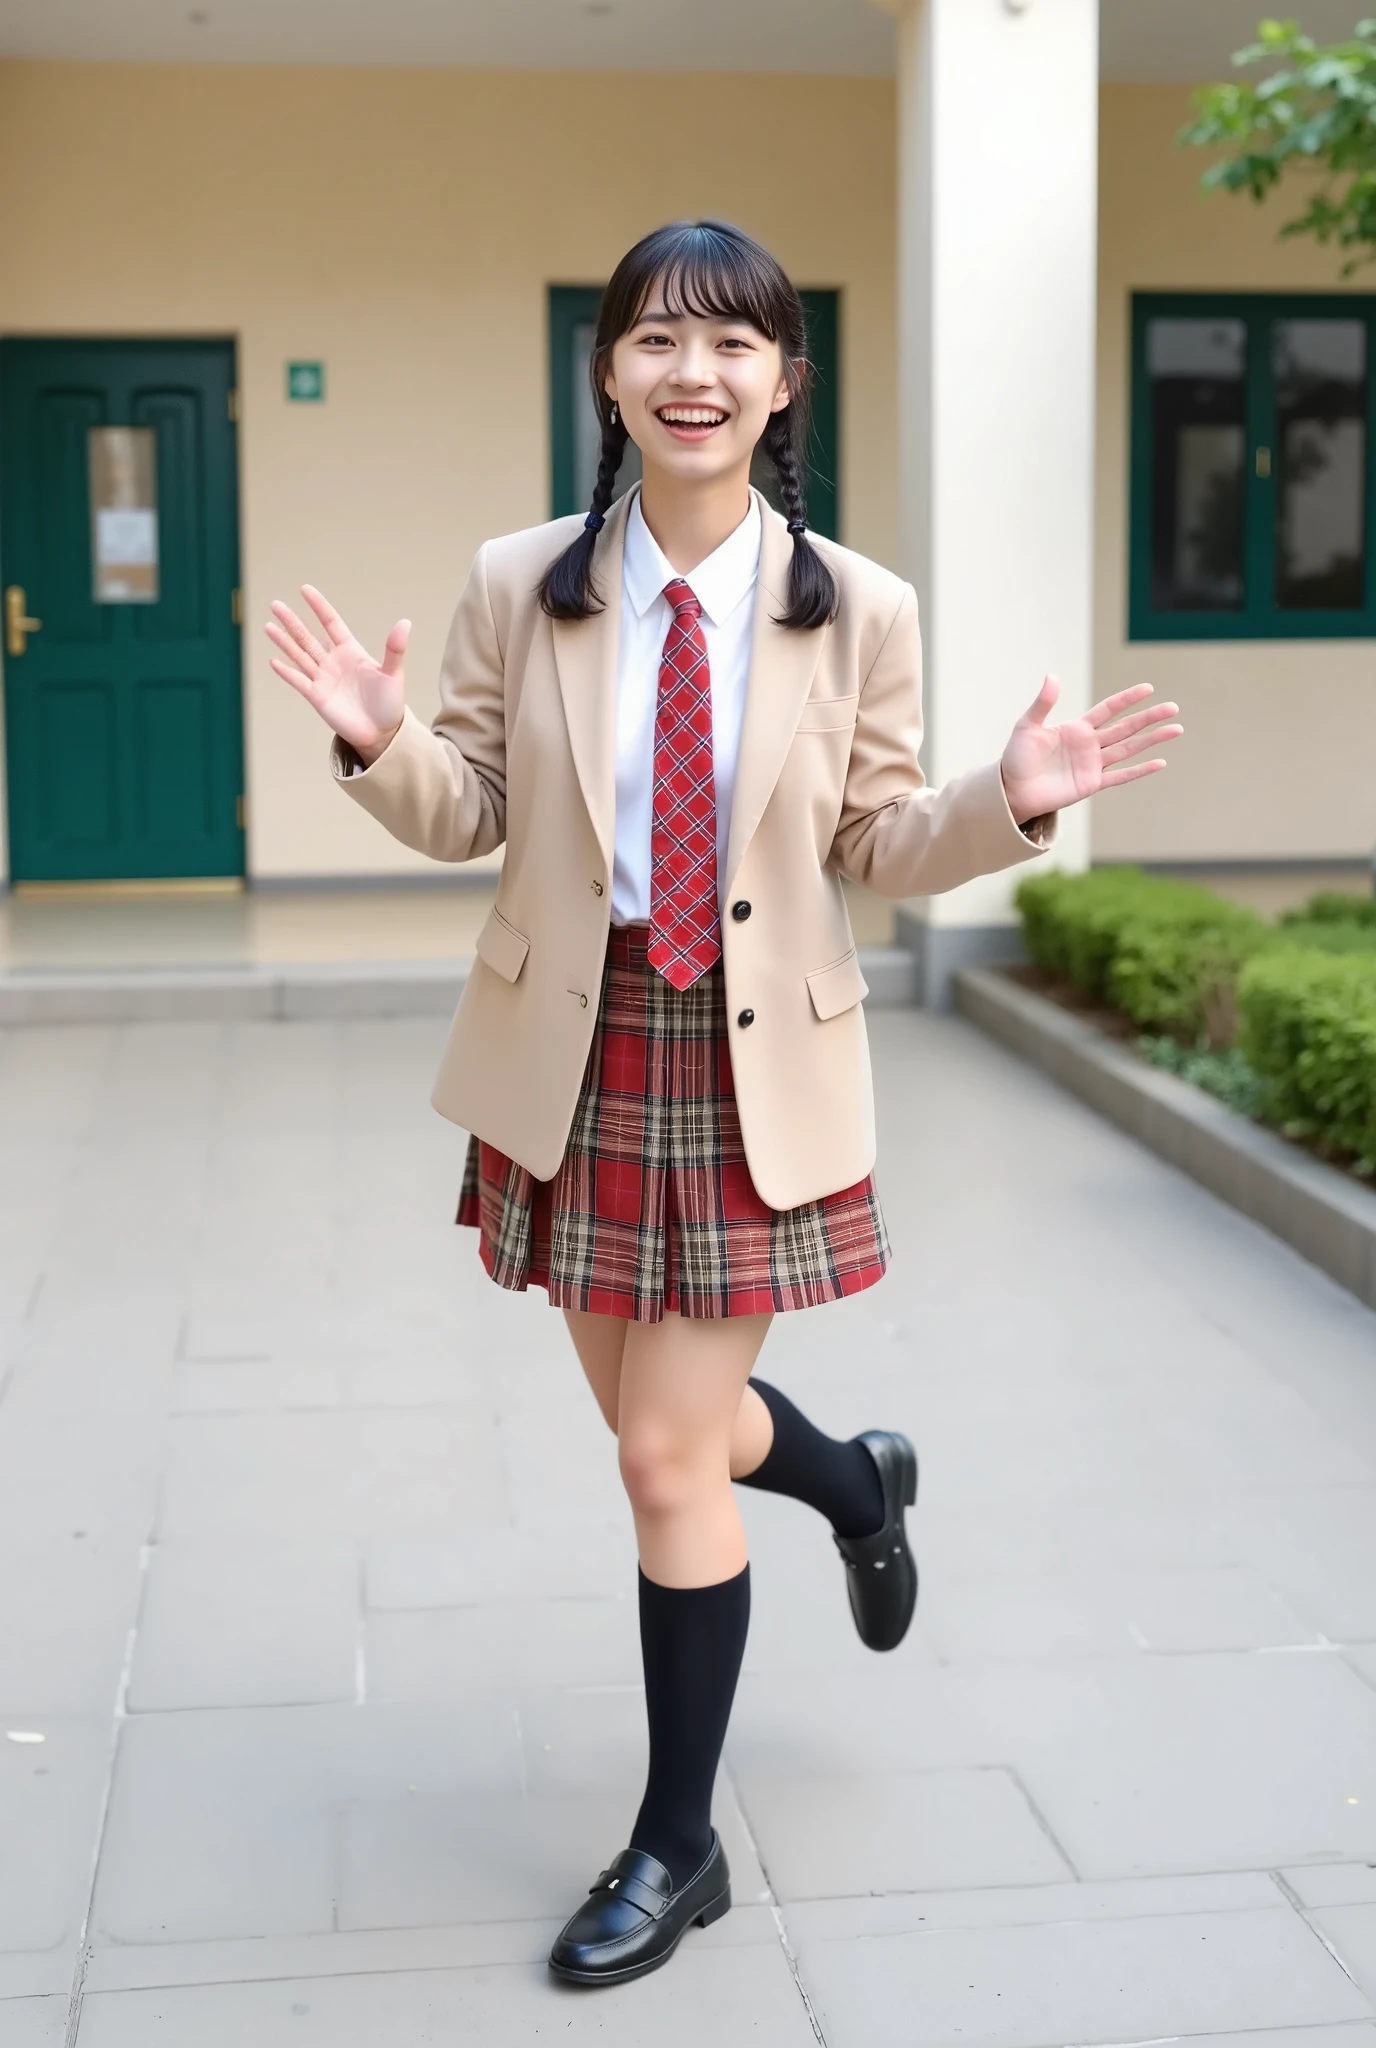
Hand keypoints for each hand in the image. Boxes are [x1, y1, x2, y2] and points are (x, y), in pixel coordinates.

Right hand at [265, 585, 410, 764]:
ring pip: (299, 655)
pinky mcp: (317, 697)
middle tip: (275, 604)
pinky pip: (299, 681)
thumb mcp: (393, 674)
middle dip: (292, 621)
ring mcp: (323, 679)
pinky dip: (286, 672)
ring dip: (284, 641)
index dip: (319, 606)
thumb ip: (395, 649)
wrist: (382, 733)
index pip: (331, 623)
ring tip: (268, 626)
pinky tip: (274, 661)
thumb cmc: (390, 703)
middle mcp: (333, 662)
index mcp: (351, 651)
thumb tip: (405, 622)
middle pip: (308, 636)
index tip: (305, 589)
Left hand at [1000, 677, 1182, 824]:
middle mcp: (1089, 745)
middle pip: (1126, 727)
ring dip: (1152, 740)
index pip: (1108, 710)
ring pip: (1129, 749)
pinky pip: (1120, 776)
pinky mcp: (1091, 785)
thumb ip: (1043, 704)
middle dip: (1149, 717)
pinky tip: (1160, 763)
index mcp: (1076, 728)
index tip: (1148, 688)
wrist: (1011, 791)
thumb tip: (1052, 676)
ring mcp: (1093, 765)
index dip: (1127, 699)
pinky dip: (1140, 771)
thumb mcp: (1027, 726)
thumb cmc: (1016, 758)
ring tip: (1176, 729)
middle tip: (1173, 708)